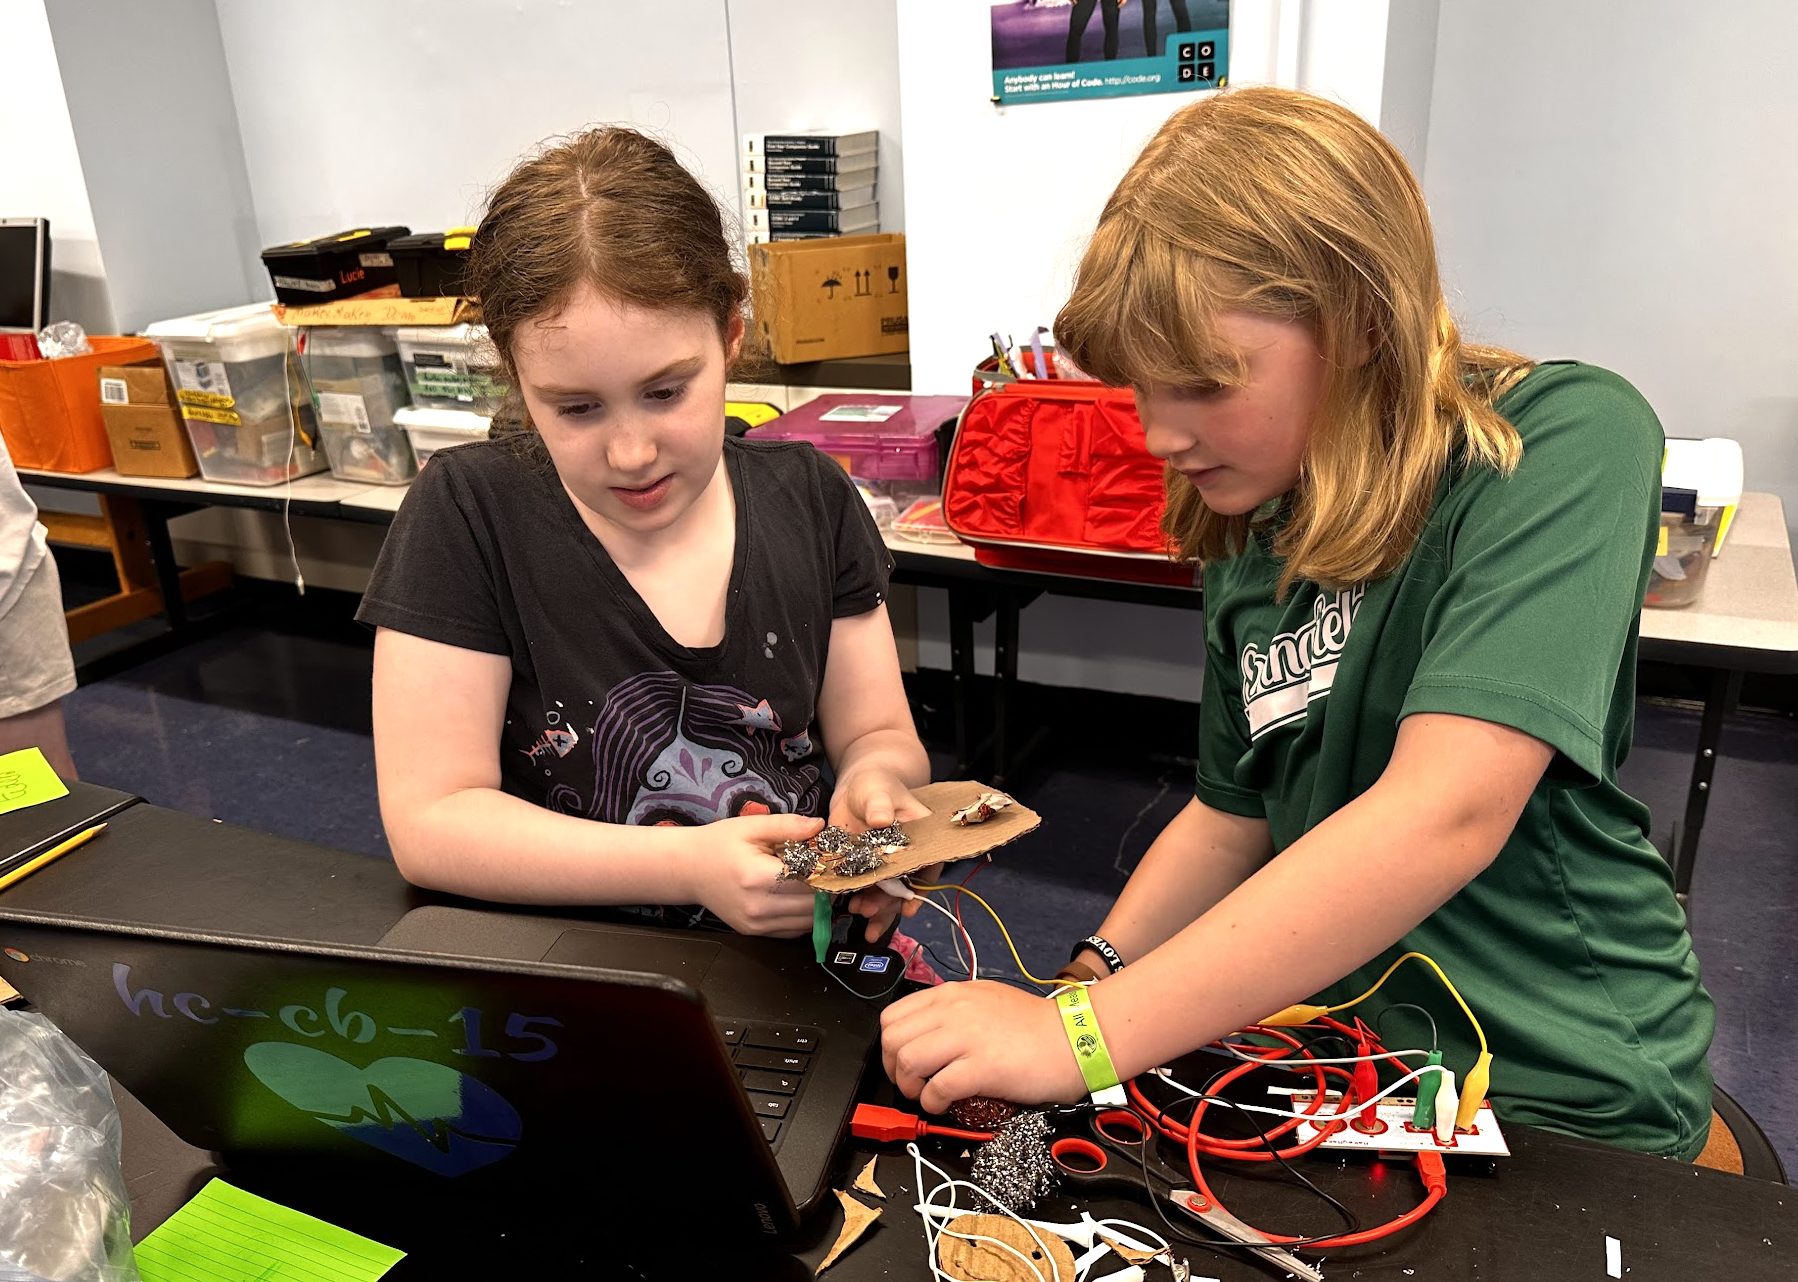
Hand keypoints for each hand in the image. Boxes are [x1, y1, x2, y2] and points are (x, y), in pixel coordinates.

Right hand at [686, 812, 823, 937]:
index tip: (833, 858)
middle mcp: (757, 906)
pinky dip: (805, 916)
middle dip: (827, 887)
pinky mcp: (754, 932)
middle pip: (813, 904)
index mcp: (757, 877)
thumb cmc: (718, 844)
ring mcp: (755, 923)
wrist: (688, 869)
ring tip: (816, 882)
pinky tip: (800, 897)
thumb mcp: (751, 826)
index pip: (810, 880)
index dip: (827, 869)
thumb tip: (820, 826)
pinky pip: (794, 931)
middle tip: (829, 869)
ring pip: (808, 921)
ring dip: (819, 904)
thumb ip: (787, 825)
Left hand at [832, 768, 935, 941]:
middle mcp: (905, 857)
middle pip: (902, 885)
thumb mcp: (878, 790)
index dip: (919, 888)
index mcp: (919, 838)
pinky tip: (848, 908)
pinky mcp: (864, 869)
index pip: (926, 866)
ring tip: (859, 911)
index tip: (908, 908)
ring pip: (884, 893)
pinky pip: (864, 889)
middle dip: (887, 902)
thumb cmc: (875, 784)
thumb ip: (880, 804)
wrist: (855, 788)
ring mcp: (884, 866)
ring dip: (874, 907)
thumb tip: (881, 819)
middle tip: (868, 909)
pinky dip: (857, 900)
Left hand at [880, 980, 1086, 1113]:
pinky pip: (936, 1088)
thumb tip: (925, 1035)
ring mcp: (967, 1037)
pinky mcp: (982, 1067)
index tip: (900, 1061)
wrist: (1076, 1039)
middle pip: (892, 1039)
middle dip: (892, 1068)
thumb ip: (953, 1012)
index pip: (893, 1015)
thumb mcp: (986, 1001)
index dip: (889, 1045)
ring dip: (909, 1087)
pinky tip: (944, 1104)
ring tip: (926, 1094)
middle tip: (910, 1083)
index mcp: (952, 994)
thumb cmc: (1036, 1027)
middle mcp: (954, 1010)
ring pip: (906, 1061)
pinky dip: (932, 1102)